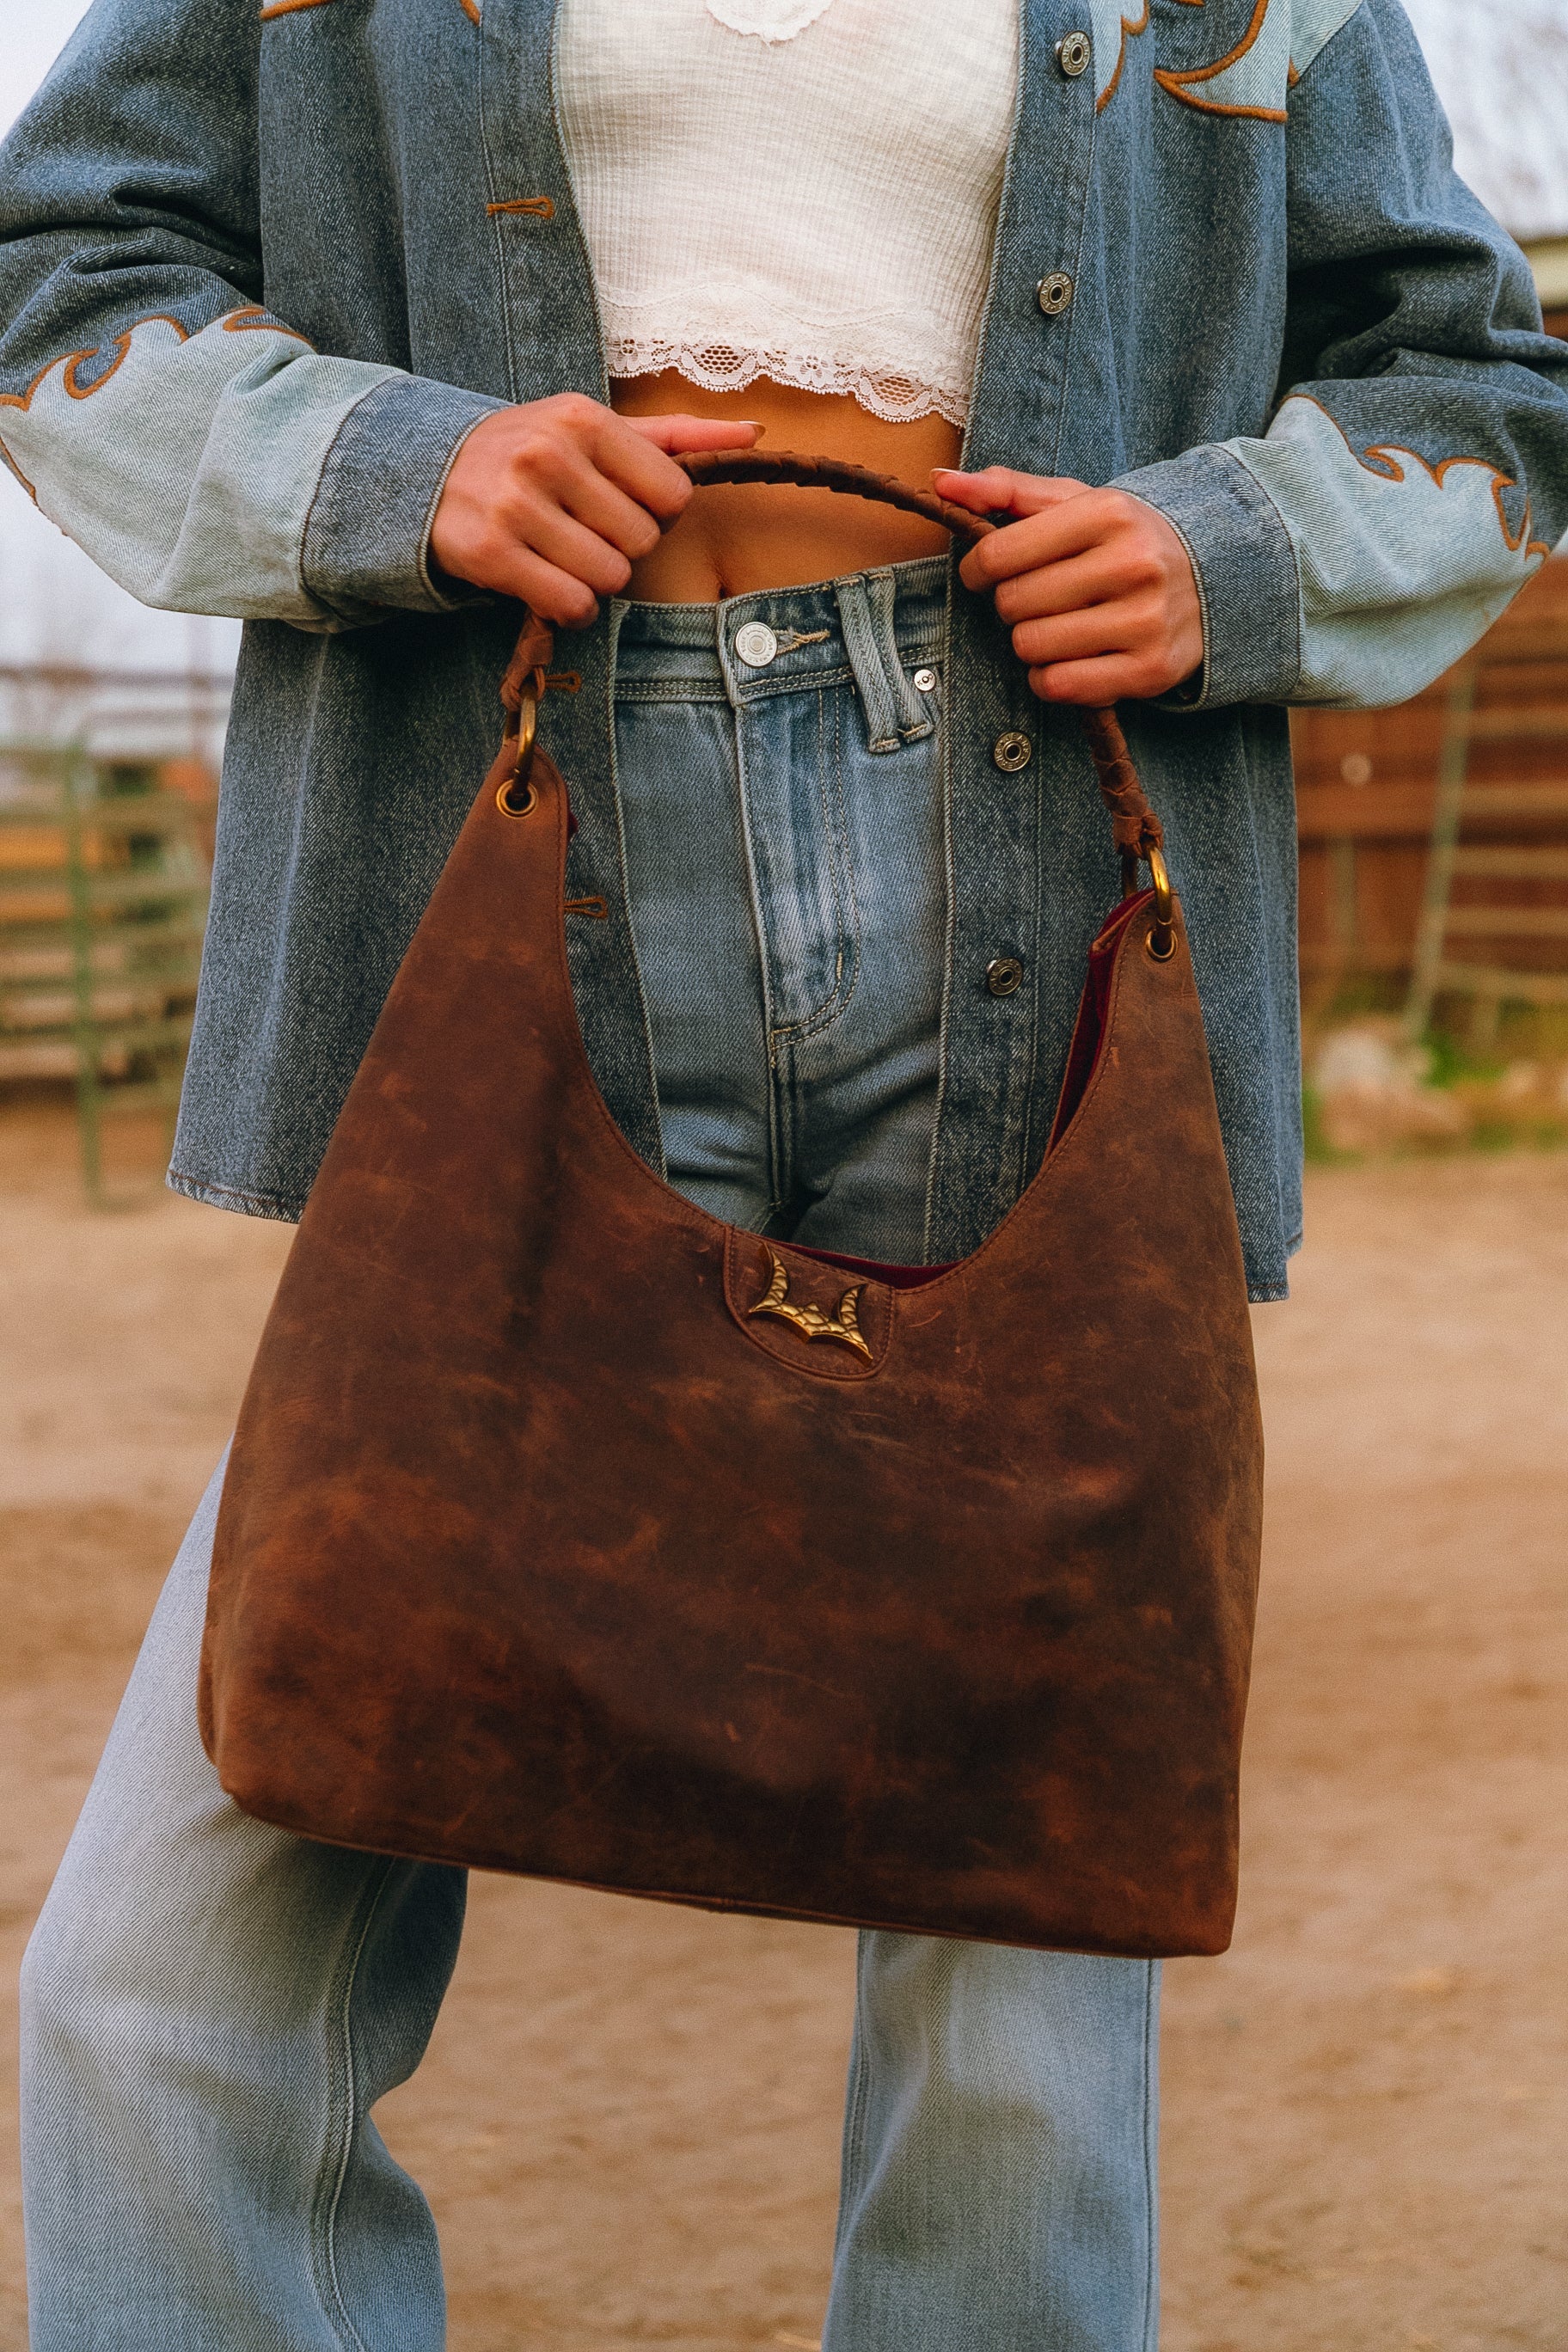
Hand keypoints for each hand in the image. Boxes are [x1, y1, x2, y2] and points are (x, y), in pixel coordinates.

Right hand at [429, 395, 760, 626]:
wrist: (430, 474)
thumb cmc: (532, 454)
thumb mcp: (595, 430)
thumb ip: (674, 436)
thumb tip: (753, 433)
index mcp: (583, 419)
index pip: (672, 496)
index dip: (655, 515)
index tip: (619, 506)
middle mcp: (548, 455)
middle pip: (642, 542)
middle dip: (621, 548)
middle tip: (584, 532)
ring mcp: (516, 505)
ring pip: (608, 577)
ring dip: (594, 581)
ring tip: (562, 556)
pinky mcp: (492, 554)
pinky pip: (570, 604)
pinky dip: (569, 608)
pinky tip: (548, 584)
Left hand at [933, 467, 1203, 704]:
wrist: (1211, 579)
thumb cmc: (1123, 540)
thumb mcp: (1074, 502)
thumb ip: (1006, 490)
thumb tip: (942, 483)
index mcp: (1108, 513)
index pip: (1000, 554)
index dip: (978, 570)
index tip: (985, 573)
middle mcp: (1132, 563)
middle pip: (1014, 604)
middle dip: (1012, 605)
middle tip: (1036, 600)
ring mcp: (1146, 620)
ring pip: (1032, 647)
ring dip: (1030, 643)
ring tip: (1056, 627)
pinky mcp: (1150, 669)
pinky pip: (1059, 685)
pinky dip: (1049, 678)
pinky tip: (1068, 659)